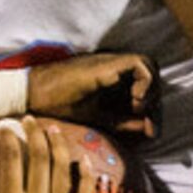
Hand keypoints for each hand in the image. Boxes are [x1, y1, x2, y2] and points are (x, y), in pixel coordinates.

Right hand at [0, 118, 81, 192]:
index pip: (12, 157)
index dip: (7, 136)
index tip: (3, 127)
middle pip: (41, 158)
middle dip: (36, 133)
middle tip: (29, 121)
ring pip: (63, 172)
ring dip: (60, 146)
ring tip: (52, 130)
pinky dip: (85, 177)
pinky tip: (80, 158)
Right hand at [30, 51, 157, 143]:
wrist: (36, 94)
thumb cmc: (61, 104)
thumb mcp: (101, 119)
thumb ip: (125, 123)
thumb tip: (151, 130)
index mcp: (115, 78)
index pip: (147, 84)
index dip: (153, 107)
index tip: (149, 130)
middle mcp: (116, 67)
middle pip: (153, 73)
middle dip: (156, 100)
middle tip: (146, 121)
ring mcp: (112, 63)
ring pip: (149, 64)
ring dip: (151, 89)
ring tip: (138, 108)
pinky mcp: (108, 64)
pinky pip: (139, 64)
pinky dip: (144, 82)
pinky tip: (134, 101)